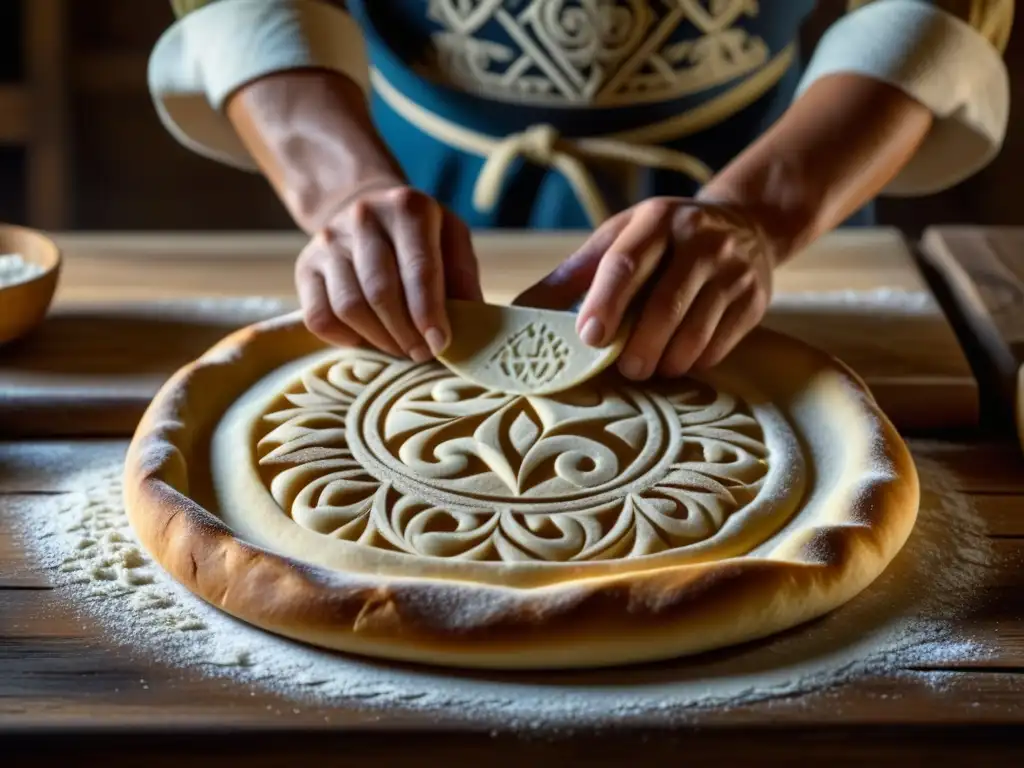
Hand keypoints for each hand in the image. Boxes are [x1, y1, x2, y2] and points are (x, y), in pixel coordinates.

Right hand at [296, 185, 483, 359]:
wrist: (367, 210)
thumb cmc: (420, 236)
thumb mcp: (452, 240)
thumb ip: (463, 278)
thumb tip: (469, 325)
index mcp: (408, 207)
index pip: (419, 268)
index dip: (429, 313)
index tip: (439, 343)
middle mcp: (363, 218)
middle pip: (381, 292)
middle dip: (405, 333)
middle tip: (421, 353)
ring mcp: (328, 241)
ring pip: (349, 308)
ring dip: (379, 340)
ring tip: (400, 348)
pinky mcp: (305, 266)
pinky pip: (319, 317)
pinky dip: (345, 339)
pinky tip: (368, 339)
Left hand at [515, 197, 775, 379]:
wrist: (747, 225)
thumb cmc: (663, 241)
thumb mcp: (618, 241)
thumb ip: (572, 276)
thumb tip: (518, 314)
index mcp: (656, 221)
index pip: (626, 263)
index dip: (605, 303)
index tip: (589, 337)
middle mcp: (700, 239)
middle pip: (665, 305)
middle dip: (639, 346)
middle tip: (626, 369)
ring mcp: (733, 269)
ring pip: (696, 331)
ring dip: (667, 361)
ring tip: (650, 368)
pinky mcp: (755, 299)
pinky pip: (720, 344)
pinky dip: (694, 362)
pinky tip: (678, 361)